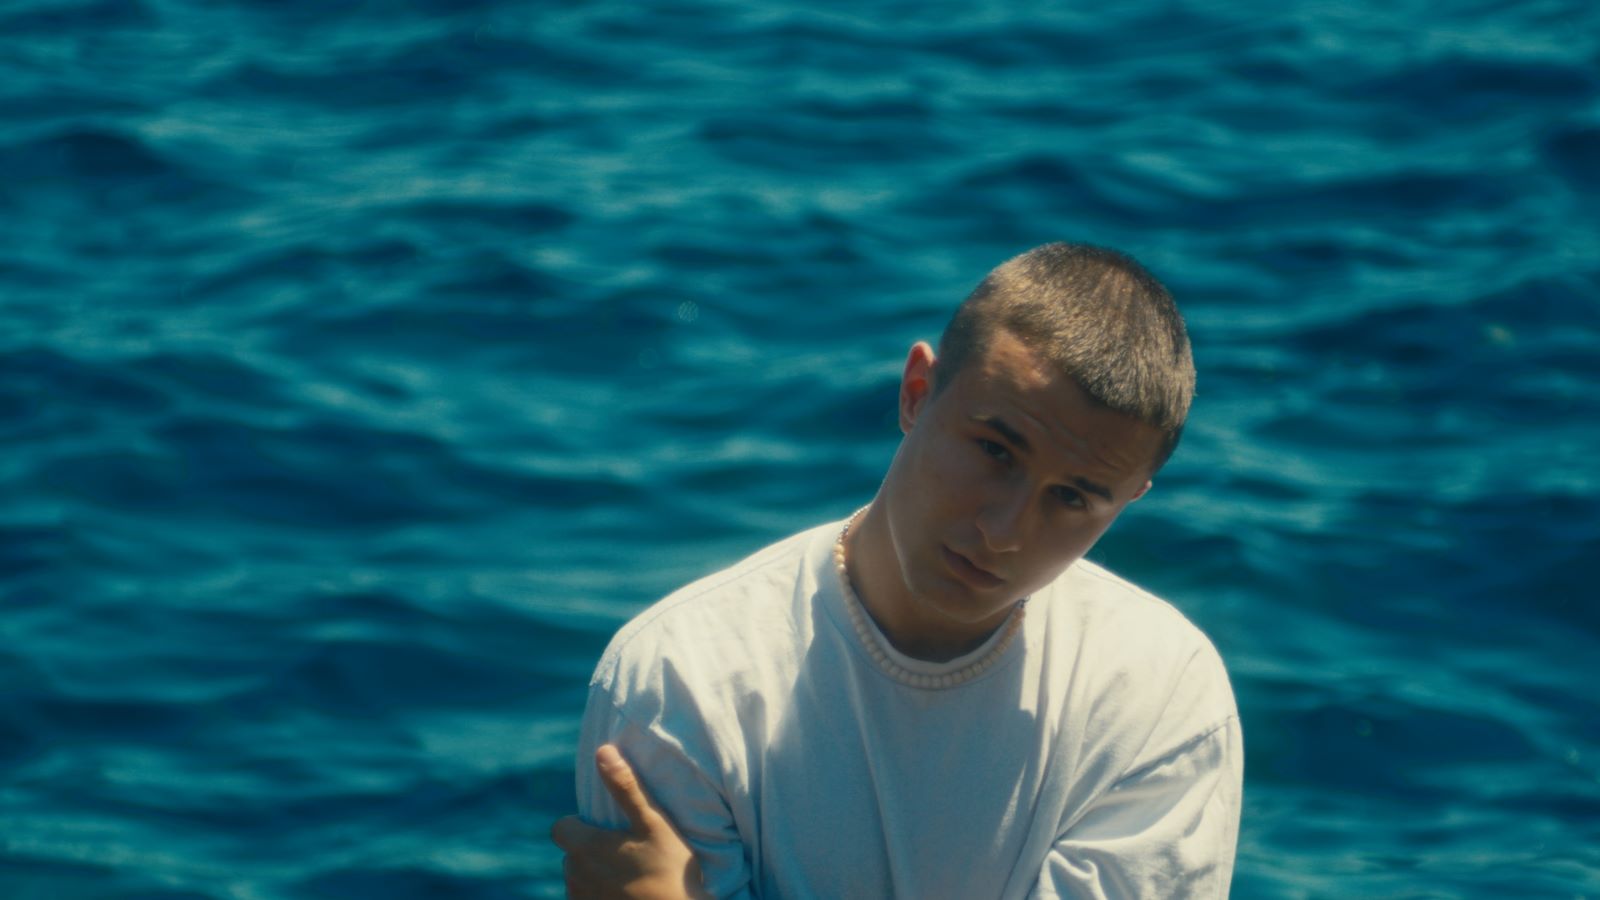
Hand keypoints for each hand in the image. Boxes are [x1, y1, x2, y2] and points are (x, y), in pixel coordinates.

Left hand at [551, 744, 709, 899]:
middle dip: (590, 850)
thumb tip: (603, 750)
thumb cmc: (670, 870)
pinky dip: (600, 895)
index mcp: (584, 847)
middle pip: (572, 854)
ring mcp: (579, 899)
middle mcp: (574, 875)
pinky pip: (586, 899)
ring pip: (579, 879)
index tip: (607, 829)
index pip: (560, 828)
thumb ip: (625, 787)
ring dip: (595, 874)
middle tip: (626, 850)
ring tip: (629, 875)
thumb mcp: (653, 823)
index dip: (580, 825)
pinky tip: (627, 894)